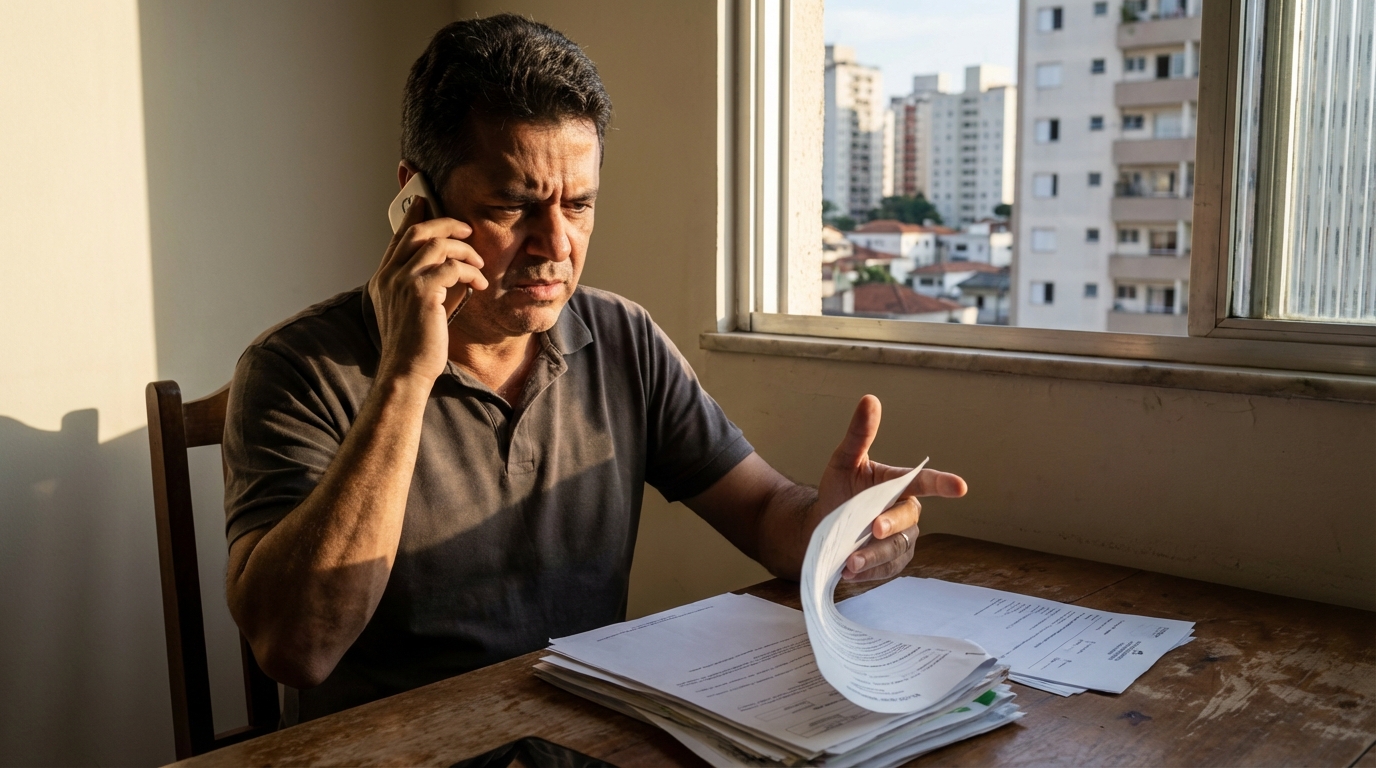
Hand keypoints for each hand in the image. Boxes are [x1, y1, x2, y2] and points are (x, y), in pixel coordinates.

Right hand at [367, 197, 488, 384]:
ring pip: (436, 245)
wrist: (406, 371)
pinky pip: (451, 268)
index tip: (424, 200)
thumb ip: (422, 284)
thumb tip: (449, 265)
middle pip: (416, 231)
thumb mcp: (412, 309)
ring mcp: (402, 283)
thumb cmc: (414, 345)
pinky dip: (469, 272)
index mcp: (383, 279)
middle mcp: (388, 276)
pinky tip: (479, 282)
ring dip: (464, 250)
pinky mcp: (421, 293)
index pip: (398, 237)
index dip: (412, 216)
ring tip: (478, 263)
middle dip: (445, 223)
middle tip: (466, 228)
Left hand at [812, 395, 967, 581]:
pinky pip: (887, 569)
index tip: (960, 486)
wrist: (820, 528)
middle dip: (891, 523)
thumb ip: (859, 435)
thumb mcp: (844, 461)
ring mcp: (900, 539)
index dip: (943, 483)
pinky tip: (849, 569)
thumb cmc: (838, 492)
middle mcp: (904, 512)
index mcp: (898, 485)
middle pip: (907, 519)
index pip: (924, 482)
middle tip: (872, 527)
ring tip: (851, 560)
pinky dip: (869, 571)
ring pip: (897, 548)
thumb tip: (870, 399)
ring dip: (874, 555)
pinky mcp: (891, 563)